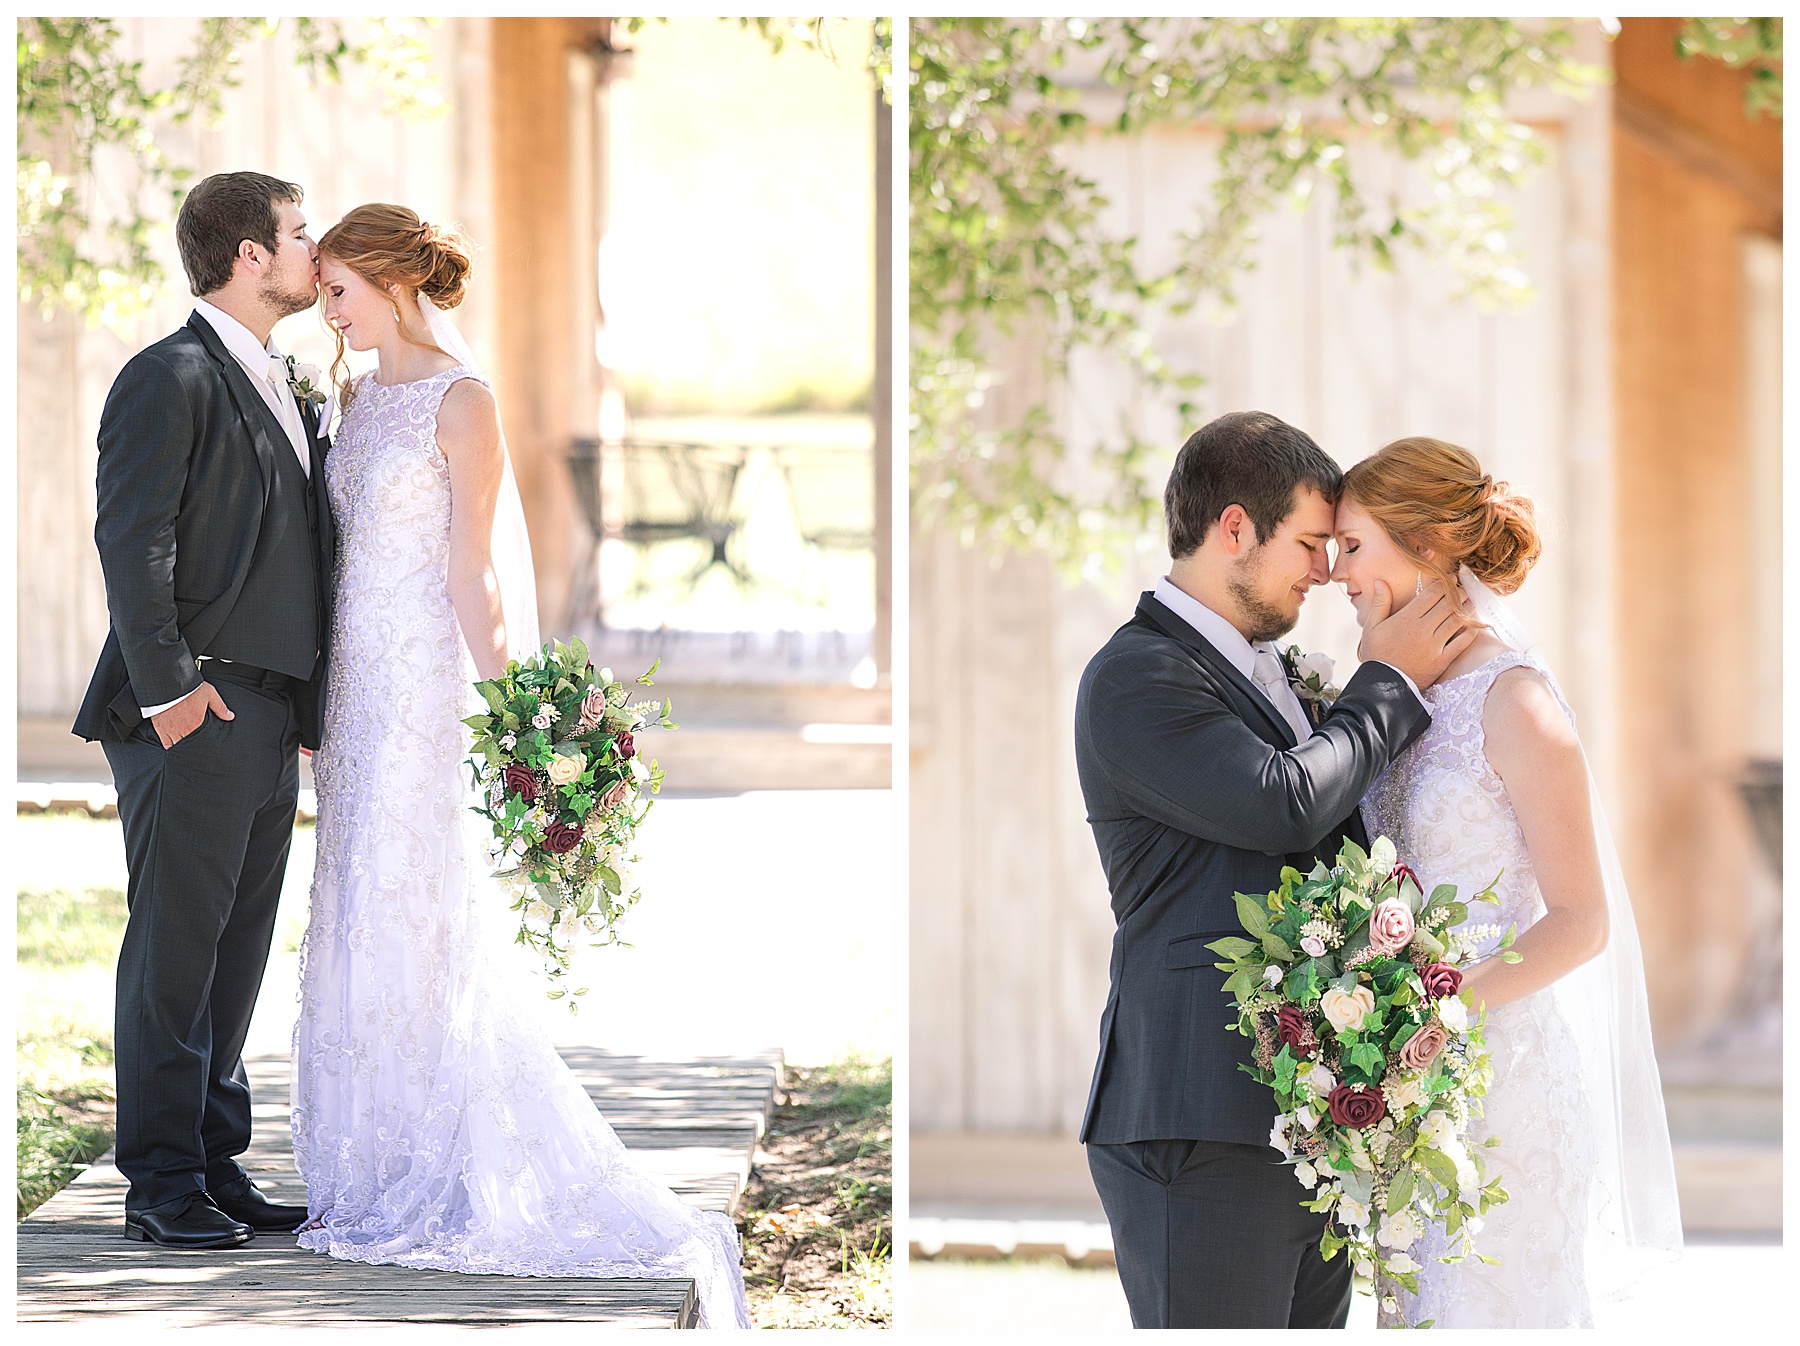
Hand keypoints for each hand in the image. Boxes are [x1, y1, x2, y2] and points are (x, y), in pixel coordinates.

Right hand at [150, 681, 233, 747]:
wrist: (168, 684)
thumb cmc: (188, 688)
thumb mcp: (209, 694)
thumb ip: (220, 707)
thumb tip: (230, 716)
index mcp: (195, 725)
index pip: (201, 743)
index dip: (203, 747)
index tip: (206, 749)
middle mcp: (182, 731)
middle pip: (188, 747)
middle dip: (194, 749)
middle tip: (198, 752)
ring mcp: (170, 731)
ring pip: (177, 747)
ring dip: (182, 748)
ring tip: (188, 750)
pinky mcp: (160, 728)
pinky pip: (165, 744)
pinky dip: (170, 746)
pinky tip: (175, 746)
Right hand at [1358, 578, 1476, 687]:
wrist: (1383, 685)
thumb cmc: (1376, 654)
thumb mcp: (1372, 627)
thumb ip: (1379, 603)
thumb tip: (1380, 582)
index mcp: (1406, 618)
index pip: (1432, 594)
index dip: (1444, 583)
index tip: (1450, 578)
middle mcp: (1422, 629)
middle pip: (1448, 604)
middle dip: (1458, 593)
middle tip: (1462, 588)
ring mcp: (1434, 645)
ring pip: (1457, 620)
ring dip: (1467, 608)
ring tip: (1470, 602)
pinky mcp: (1442, 660)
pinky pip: (1462, 642)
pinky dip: (1470, 631)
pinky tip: (1473, 625)